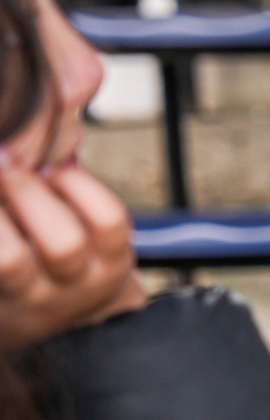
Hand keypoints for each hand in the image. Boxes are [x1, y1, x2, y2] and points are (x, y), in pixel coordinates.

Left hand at [0, 155, 145, 349]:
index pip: (109, 221)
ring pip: (12, 261)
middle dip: (29, 193)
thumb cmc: (65, 257)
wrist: (47, 319)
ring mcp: (30, 300)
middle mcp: (74, 287)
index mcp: (109, 261)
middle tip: (3, 159)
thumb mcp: (87, 227)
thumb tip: (68, 99)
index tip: (51, 163)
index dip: (78, 185)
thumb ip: (70, 172)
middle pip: (63, 244)